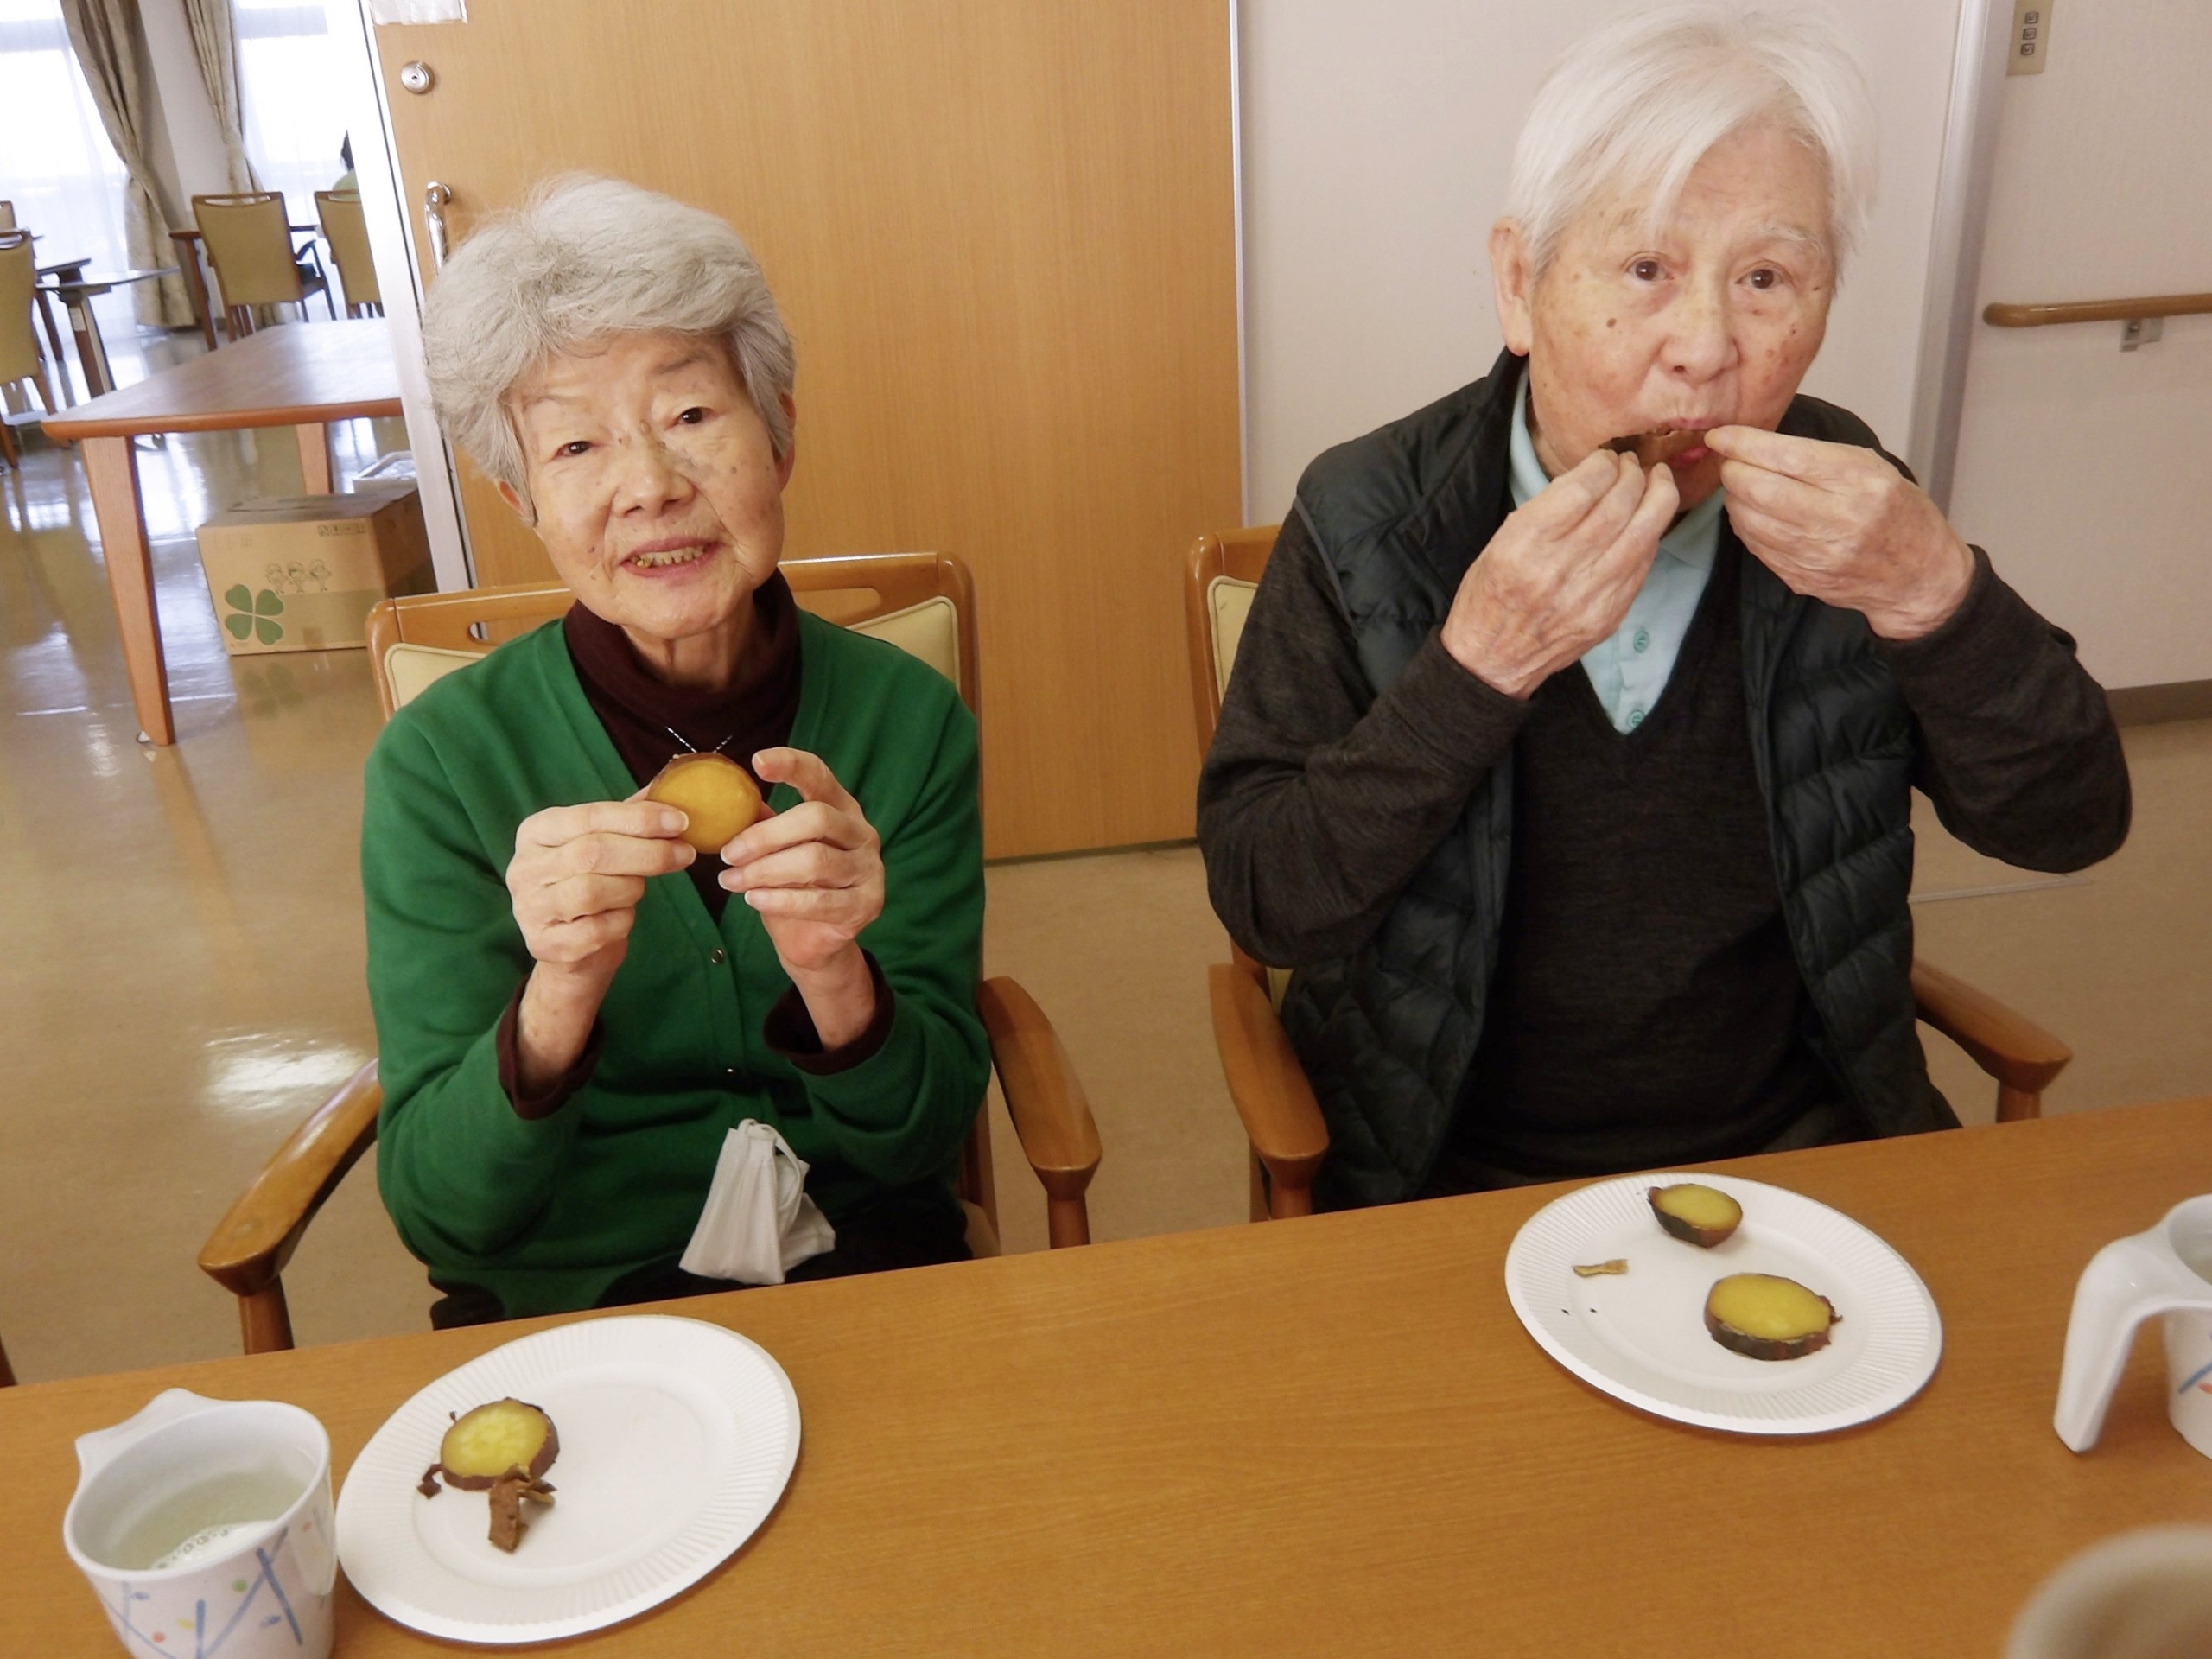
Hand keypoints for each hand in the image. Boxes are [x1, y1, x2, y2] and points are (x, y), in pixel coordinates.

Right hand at [505, 792, 694, 1089]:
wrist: (572, 950)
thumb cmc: (591, 885)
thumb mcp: (603, 843)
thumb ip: (629, 816)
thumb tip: (669, 785)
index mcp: (536, 831)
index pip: (589, 816)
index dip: (638, 819)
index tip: (680, 822)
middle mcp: (524, 867)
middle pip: (591, 852)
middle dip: (647, 853)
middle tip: (685, 854)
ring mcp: (529, 908)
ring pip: (591, 891)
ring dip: (631, 889)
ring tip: (641, 888)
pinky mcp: (544, 945)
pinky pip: (595, 930)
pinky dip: (621, 923)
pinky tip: (623, 917)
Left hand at [721, 748, 883, 1046]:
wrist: (816, 941)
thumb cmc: (793, 886)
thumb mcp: (776, 850)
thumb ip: (762, 824)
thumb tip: (724, 801)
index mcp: (841, 808)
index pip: (820, 777)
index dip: (792, 764)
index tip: (757, 761)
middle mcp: (862, 833)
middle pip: (816, 818)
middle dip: (765, 836)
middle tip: (729, 854)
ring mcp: (869, 869)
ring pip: (814, 860)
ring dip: (764, 871)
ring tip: (731, 881)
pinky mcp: (866, 905)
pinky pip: (819, 900)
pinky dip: (780, 900)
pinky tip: (753, 900)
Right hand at [1440, 449, 1678, 696]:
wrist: (1493, 658)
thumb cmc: (1491, 593)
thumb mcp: (1501, 541)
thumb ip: (1546, 510)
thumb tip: (1592, 480)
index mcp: (1525, 545)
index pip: (1582, 489)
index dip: (1603, 465)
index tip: (1606, 458)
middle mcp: (1559, 568)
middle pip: (1618, 505)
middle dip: (1633, 475)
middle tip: (1633, 464)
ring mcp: (1590, 594)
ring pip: (1643, 533)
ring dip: (1658, 497)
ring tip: (1659, 480)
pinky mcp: (1610, 613)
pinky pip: (1643, 563)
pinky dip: (1651, 534)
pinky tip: (1649, 519)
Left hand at [1705, 426, 1973, 639]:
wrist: (1916, 575)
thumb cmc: (1895, 511)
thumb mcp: (1872, 468)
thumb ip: (1818, 456)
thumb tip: (1756, 445)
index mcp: (1859, 482)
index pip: (1787, 457)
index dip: (1744, 444)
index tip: (1720, 435)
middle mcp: (1838, 519)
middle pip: (1760, 489)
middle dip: (1733, 470)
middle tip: (1731, 461)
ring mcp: (1816, 554)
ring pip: (1750, 519)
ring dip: (1734, 497)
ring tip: (1742, 485)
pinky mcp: (1800, 577)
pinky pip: (1755, 545)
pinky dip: (1745, 523)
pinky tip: (1753, 512)